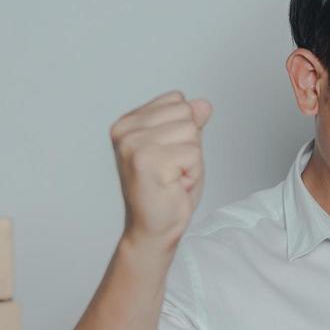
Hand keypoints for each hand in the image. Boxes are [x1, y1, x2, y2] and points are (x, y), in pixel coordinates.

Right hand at [110, 90, 213, 250]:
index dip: (184, 131)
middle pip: (186, 113)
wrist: (153, 229)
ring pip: (191, 131)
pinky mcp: (148, 161)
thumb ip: (190, 123)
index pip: (177, 100)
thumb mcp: (182, 148)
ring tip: (173, 178)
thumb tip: (203, 104)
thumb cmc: (165, 191)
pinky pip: (194, 153)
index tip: (168, 156)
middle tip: (172, 170)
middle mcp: (125, 130)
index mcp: (127, 122)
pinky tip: (174, 186)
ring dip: (192, 160)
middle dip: (190, 144)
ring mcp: (134, 144)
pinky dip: (192, 173)